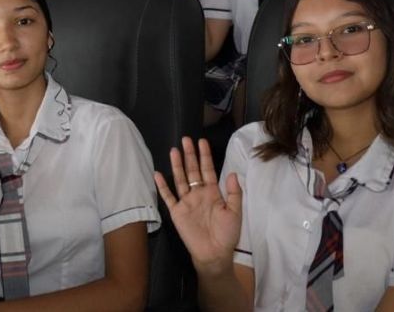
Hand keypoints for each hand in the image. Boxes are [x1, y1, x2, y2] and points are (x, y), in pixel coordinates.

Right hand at [154, 137, 242, 276]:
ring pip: (180, 179)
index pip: (208, 170)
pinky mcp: (177, 212)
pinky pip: (168, 196)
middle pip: (192, 170)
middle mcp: (198, 194)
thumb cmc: (227, 234)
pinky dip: (163, 186)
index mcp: (213, 193)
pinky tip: (158, 174)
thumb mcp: (235, 212)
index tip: (201, 141)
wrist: (214, 253)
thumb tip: (231, 173)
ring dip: (177, 165)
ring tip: (174, 150)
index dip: (205, 156)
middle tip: (186, 139)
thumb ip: (234, 193)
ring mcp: (186, 202)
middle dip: (190, 155)